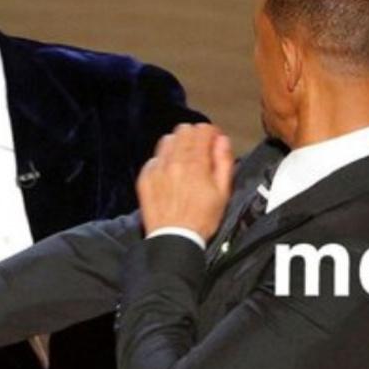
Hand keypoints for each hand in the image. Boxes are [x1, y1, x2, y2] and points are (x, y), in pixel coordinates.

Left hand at [137, 123, 233, 240]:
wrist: (173, 239)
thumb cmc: (202, 219)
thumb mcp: (223, 192)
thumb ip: (224, 162)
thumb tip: (222, 140)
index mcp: (195, 164)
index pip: (202, 130)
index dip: (211, 133)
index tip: (214, 141)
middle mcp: (173, 162)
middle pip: (183, 130)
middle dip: (195, 136)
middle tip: (201, 150)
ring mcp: (157, 169)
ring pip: (167, 140)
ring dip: (178, 145)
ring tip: (185, 160)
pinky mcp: (145, 178)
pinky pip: (154, 158)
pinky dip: (164, 161)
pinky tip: (170, 173)